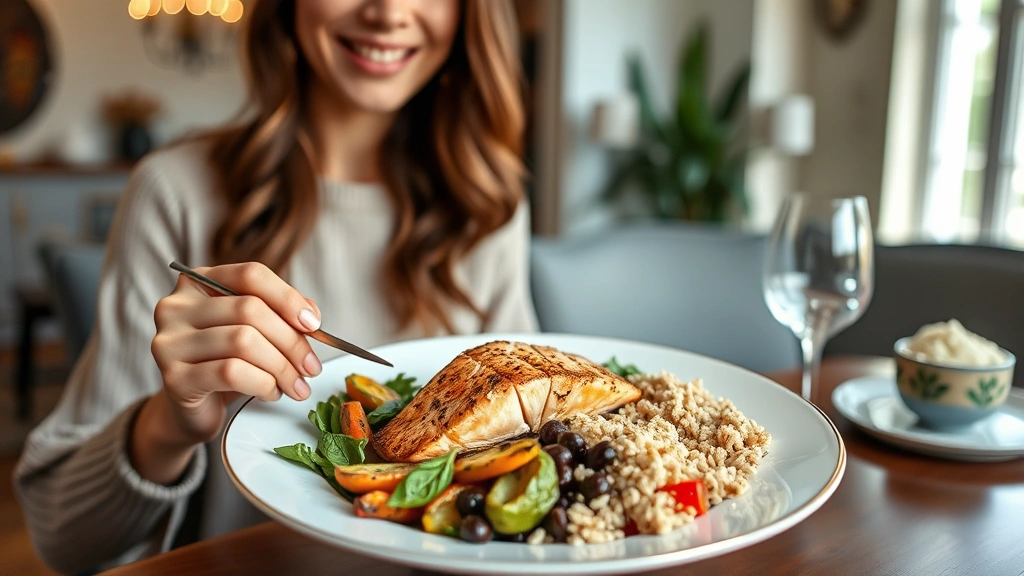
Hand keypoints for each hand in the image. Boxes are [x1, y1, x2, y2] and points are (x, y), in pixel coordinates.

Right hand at [149, 262, 323, 445]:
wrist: (192, 411)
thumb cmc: (225, 364)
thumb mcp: (255, 332)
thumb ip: (280, 314)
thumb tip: (310, 313)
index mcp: (198, 282)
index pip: (250, 275)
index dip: (287, 297)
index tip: (313, 324)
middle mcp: (176, 306)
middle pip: (250, 309)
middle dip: (291, 341)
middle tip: (312, 367)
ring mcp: (170, 341)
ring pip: (243, 341)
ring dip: (282, 367)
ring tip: (297, 385)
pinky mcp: (174, 377)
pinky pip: (232, 373)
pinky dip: (263, 384)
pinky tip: (272, 393)